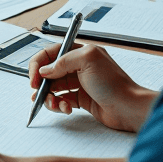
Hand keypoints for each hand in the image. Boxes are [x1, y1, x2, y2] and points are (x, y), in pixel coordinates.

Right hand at [27, 42, 156, 132]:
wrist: (128, 108)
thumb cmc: (113, 83)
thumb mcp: (87, 61)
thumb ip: (62, 62)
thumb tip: (44, 71)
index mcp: (80, 52)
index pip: (50, 53)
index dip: (38, 65)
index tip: (33, 78)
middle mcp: (78, 66)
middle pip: (49, 72)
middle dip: (41, 84)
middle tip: (39, 94)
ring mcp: (79, 83)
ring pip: (53, 88)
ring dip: (49, 97)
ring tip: (55, 105)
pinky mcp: (80, 99)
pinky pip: (61, 100)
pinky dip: (59, 105)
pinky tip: (66, 109)